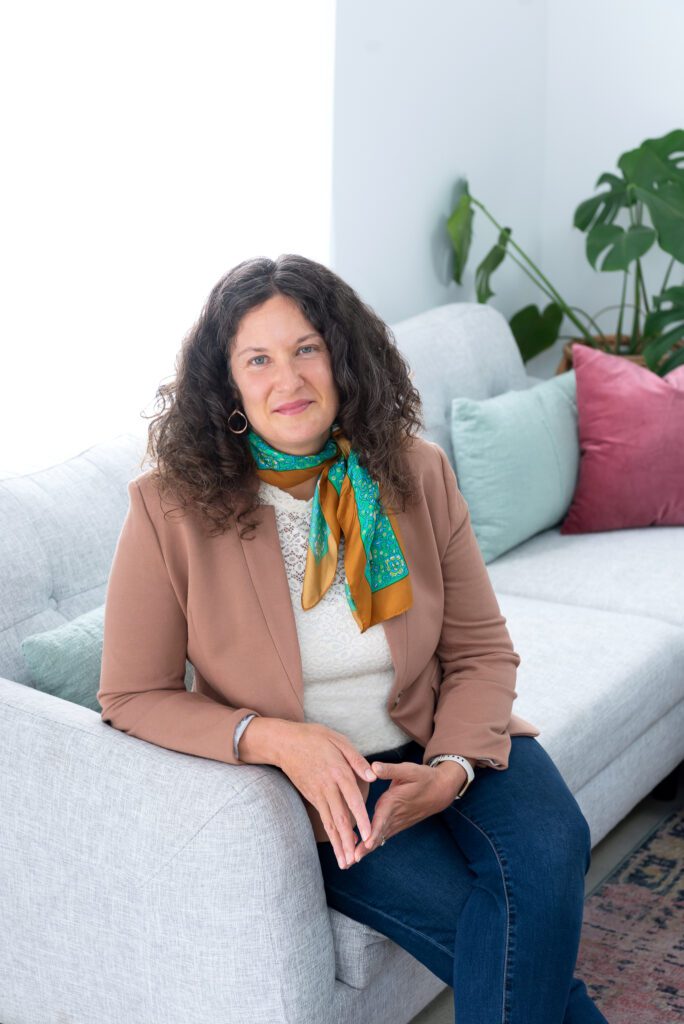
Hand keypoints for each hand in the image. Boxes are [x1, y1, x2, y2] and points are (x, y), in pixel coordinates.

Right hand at [275, 722, 377, 869]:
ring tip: (346, 862)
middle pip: (340, 818)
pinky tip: (339, 845)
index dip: (362, 819)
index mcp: (338, 771)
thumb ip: (356, 759)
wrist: (285, 743)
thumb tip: (373, 777)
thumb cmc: (315, 738)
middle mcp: (327, 787)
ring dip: (339, 844)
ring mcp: (318, 794)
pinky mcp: (312, 797)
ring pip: (330, 823)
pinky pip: (324, 819)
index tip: (370, 835)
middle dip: (349, 841)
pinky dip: (332, 834)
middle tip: (356, 860)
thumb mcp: (338, 740)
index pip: (352, 799)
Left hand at [353, 759, 465, 863]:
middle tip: (351, 861)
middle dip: (364, 848)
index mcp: (394, 801)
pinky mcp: (397, 824)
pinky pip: (383, 837)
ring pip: (380, 839)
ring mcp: (396, 822)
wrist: (440, 791)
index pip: (383, 819)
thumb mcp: (408, 770)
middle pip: (378, 834)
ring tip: (350, 862)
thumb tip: (373, 767)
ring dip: (366, 850)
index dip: (374, 831)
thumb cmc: (423, 778)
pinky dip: (372, 846)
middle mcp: (394, 815)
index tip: (366, 843)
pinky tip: (361, 853)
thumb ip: (390, 770)